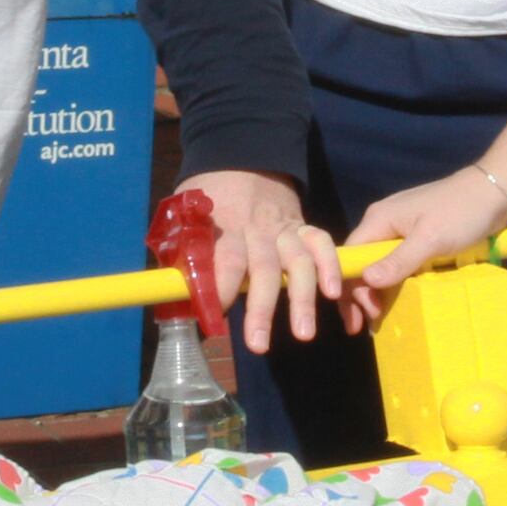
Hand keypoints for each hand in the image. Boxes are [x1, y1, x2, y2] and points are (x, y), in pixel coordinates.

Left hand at [178, 168, 344, 353]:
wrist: (242, 160)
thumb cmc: (208, 197)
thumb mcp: (184, 216)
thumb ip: (182, 251)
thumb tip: (173, 296)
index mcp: (223, 227)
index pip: (224, 259)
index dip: (221, 288)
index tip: (215, 316)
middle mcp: (257, 229)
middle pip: (263, 269)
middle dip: (262, 308)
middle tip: (258, 345)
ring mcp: (284, 228)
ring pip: (298, 262)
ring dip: (302, 299)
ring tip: (304, 334)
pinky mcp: (304, 227)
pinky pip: (322, 244)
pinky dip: (330, 267)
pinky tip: (333, 295)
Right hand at [339, 164, 506, 324]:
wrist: (494, 191)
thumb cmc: (462, 212)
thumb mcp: (430, 239)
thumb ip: (399, 260)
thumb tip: (366, 281)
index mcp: (379, 220)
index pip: (350, 257)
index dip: (350, 287)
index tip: (362, 314)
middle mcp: (384, 224)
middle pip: (362, 263)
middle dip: (362, 294)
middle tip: (373, 324)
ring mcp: (402, 230)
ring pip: (380, 265)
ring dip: (378, 292)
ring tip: (381, 319)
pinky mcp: (418, 237)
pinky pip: (399, 263)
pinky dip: (396, 283)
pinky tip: (399, 299)